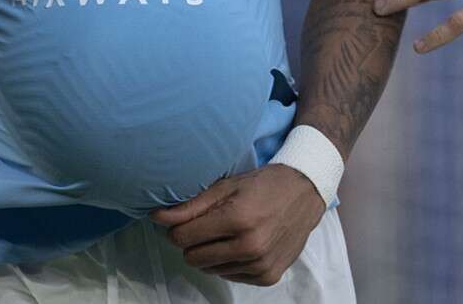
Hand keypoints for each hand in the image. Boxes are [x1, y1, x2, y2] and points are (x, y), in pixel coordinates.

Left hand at [150, 165, 325, 286]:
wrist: (305, 193)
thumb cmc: (263, 185)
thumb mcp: (226, 186)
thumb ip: (191, 206)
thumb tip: (157, 217)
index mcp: (237, 219)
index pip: (183, 238)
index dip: (179, 229)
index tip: (187, 220)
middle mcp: (250, 247)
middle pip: (193, 258)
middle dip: (194, 243)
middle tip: (208, 225)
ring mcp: (260, 265)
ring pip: (210, 270)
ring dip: (212, 253)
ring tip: (229, 232)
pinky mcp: (268, 277)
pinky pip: (230, 276)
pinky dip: (230, 263)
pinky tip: (242, 244)